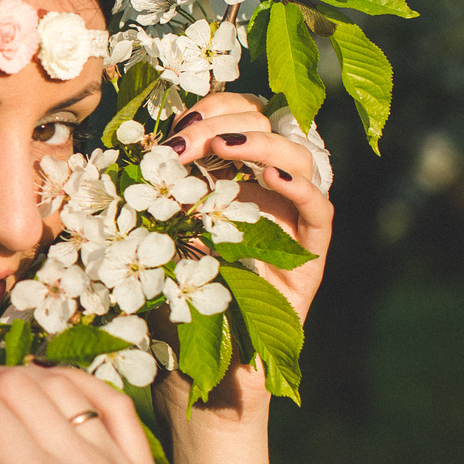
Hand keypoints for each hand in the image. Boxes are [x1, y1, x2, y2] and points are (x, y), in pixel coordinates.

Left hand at [158, 90, 334, 321]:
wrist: (212, 353)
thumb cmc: (185, 286)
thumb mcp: (166, 226)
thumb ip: (164, 190)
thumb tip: (144, 152)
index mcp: (238, 169)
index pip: (241, 113)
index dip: (211, 111)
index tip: (175, 129)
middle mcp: (271, 183)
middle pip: (269, 126)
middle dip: (222, 125)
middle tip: (184, 143)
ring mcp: (294, 213)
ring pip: (300, 157)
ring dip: (261, 144)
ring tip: (224, 148)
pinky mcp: (312, 248)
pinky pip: (319, 208)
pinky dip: (299, 188)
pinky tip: (271, 180)